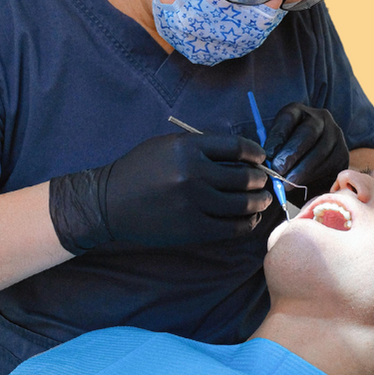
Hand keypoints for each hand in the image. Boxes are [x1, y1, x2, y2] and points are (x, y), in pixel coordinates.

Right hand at [48, 133, 271, 253]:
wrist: (109, 203)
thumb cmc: (139, 170)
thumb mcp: (167, 145)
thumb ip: (201, 147)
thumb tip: (240, 154)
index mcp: (187, 148)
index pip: (237, 147)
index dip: (255, 152)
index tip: (260, 158)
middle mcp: (193, 174)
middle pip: (244, 177)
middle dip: (260, 180)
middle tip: (264, 182)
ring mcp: (193, 203)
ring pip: (242, 204)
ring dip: (258, 203)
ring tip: (262, 201)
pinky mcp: (192, 229)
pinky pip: (231, 228)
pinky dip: (246, 224)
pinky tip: (249, 219)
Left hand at [263, 103, 348, 203]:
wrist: (309, 166)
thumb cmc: (285, 156)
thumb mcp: (277, 148)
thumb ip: (273, 151)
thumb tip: (267, 162)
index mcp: (298, 111)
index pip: (288, 118)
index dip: (277, 137)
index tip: (267, 156)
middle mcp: (320, 118)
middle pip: (308, 133)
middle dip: (291, 154)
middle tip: (278, 171)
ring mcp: (335, 135)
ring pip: (320, 152)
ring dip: (302, 170)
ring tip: (287, 183)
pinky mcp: (343, 154)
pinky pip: (331, 166)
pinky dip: (315, 178)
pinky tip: (302, 186)